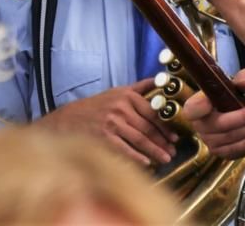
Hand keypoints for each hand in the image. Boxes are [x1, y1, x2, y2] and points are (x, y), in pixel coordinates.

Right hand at [37, 79, 179, 165]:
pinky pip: (126, 150)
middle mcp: (120, 108)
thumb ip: (138, 88)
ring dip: (155, 151)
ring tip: (165, 158)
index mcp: (125, 96)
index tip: (175, 136)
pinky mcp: (104, 138)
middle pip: (148, 127)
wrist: (68, 120)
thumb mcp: (116, 92)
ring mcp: (112, 123)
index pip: (152, 113)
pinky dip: (138, 158)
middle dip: (163, 141)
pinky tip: (147, 163)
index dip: (166, 126)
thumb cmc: (95, 107)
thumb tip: (159, 81)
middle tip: (173, 151)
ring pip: (140, 139)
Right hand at [183, 69, 244, 158]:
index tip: (210, 103)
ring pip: (229, 138)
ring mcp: (210, 141)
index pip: (191, 109)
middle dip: (240, 118)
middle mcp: (200, 125)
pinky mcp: (223, 152)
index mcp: (198, 104)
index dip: (197, 108)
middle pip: (216, 125)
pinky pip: (235, 150)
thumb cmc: (242, 94)